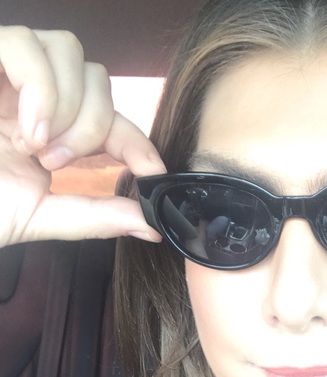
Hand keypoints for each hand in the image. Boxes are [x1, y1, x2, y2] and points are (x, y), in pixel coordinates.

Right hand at [0, 26, 164, 247]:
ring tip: (34, 144)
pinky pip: (27, 44)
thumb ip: (95, 217)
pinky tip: (24, 127)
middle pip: (97, 80)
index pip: (112, 121)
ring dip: (65, 106)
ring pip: (70, 51)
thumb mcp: (38, 215)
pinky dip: (39, 87)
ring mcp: (3, 70)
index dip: (140, 142)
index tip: (155, 173)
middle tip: (56, 161)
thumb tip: (150, 226)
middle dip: (92, 126)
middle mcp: (31, 94)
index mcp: (48, 131)